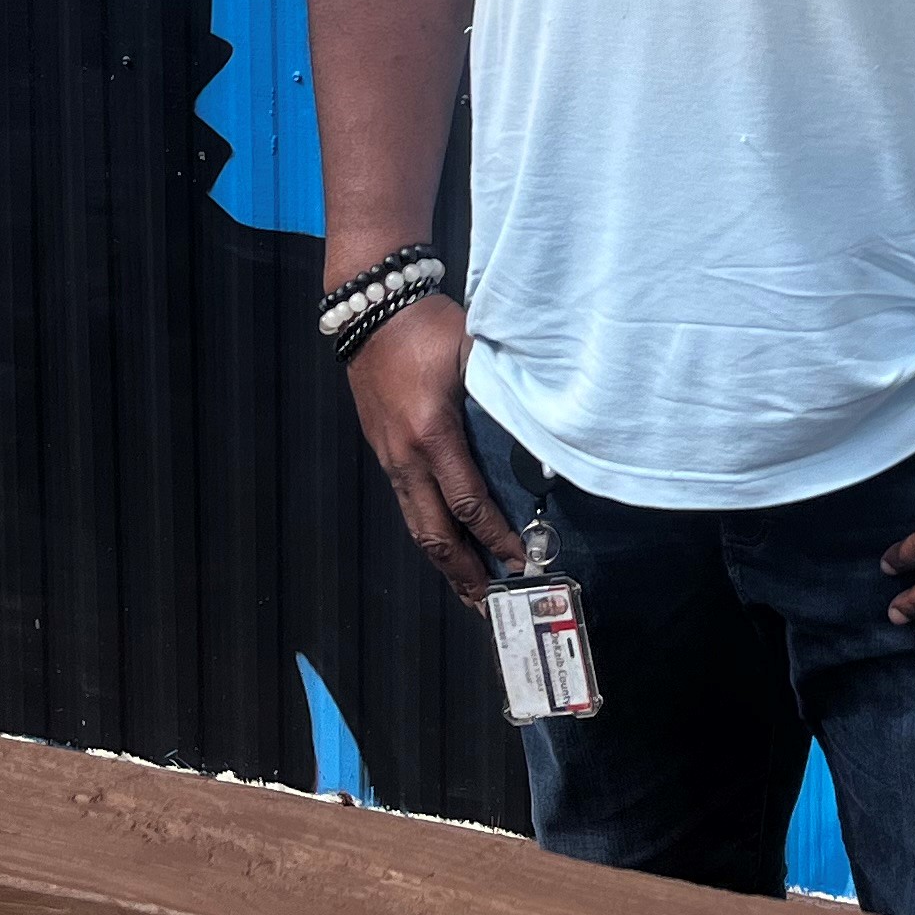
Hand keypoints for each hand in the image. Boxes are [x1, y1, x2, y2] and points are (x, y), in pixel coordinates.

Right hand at [343, 293, 526, 607]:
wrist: (370, 310)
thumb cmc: (426, 326)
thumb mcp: (473, 350)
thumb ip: (504, 390)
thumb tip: (544, 429)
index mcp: (432, 432)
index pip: (467, 501)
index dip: (494, 536)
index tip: (519, 560)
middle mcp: (406, 455)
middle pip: (435, 532)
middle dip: (464, 573)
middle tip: (490, 604)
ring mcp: (390, 458)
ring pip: (417, 526)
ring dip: (444, 564)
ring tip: (468, 593)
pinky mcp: (384, 454)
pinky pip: (407, 506)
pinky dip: (429, 535)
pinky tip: (446, 550)